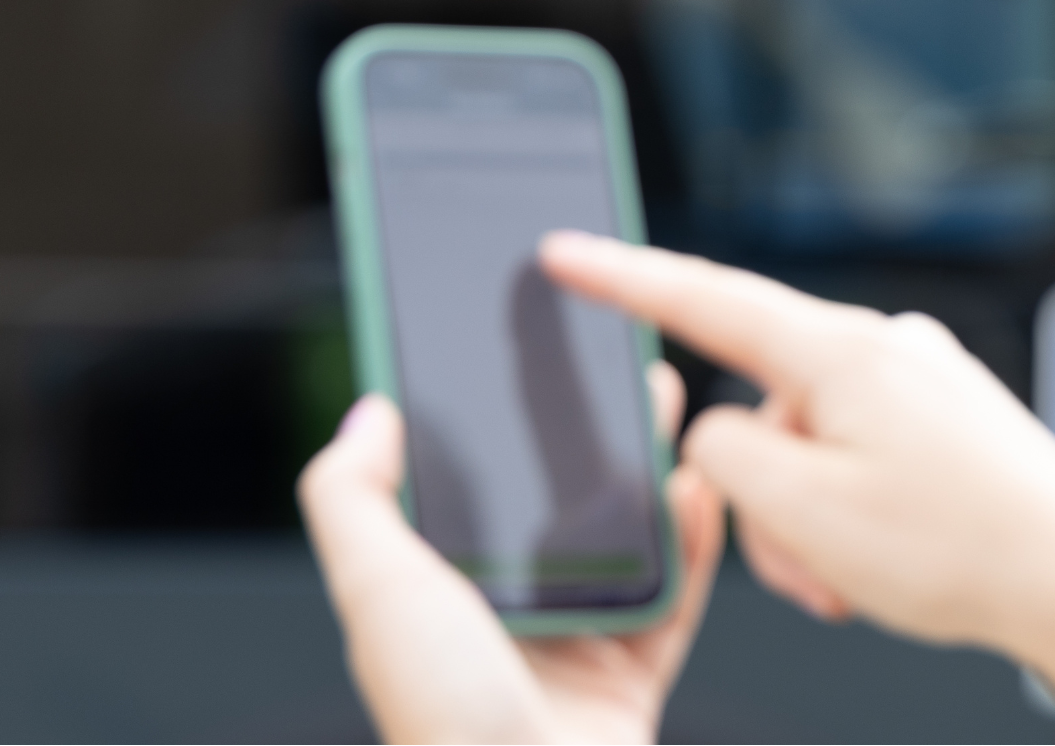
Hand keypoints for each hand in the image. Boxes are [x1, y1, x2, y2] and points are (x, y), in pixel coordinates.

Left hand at [298, 365, 722, 743]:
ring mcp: (571, 646)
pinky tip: (702, 485)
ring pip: (623, 537)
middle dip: (586, 426)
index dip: (487, 412)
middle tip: (613, 357)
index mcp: (437, 592)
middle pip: (553, 497)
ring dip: (649, 466)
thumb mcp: (378, 590)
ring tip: (667, 398)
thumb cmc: (443, 717)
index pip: (463, 482)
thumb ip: (353, 499)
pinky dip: (694, 542)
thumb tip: (367, 409)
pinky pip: (674, 596)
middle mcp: (503, 615)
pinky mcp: (631, 676)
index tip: (515, 345)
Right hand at [540, 231, 1054, 744]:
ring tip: (863, 579)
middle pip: (761, 408)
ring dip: (812, 523)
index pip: (704, 299)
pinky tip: (896, 563)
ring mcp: (924, 378)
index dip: (621, 279)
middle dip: (766, 499)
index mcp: (842, 353)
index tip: (563, 252)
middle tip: (814, 572)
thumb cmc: (963, 551)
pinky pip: (862, 457)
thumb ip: (724, 458)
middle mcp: (886, 346)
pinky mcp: (950, 416)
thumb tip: (714, 433)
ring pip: (809, 445)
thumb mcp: (804, 515)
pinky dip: (855, 516)